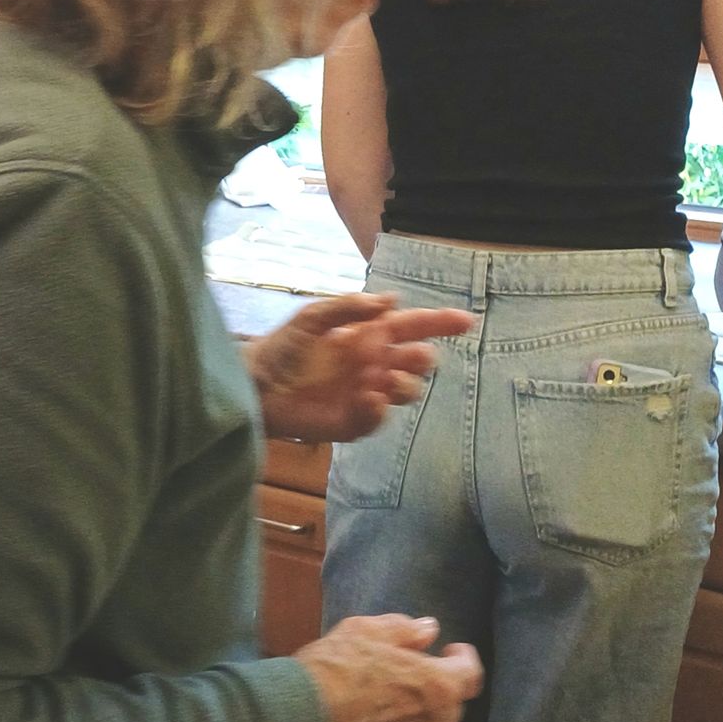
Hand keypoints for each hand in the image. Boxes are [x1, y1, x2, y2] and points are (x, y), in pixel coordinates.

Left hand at [248, 294, 473, 442]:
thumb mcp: (313, 317)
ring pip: (407, 391)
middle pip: (419, 361)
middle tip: (404, 357)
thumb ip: (350, 308)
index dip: (440, 323)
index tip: (466, 321)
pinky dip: (377, 409)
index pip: (412, 327)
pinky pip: (378, 418)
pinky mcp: (354, 421)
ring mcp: (367, 393)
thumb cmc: (283, 347)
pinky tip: (365, 398)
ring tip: (378, 379)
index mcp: (369, 335)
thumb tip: (393, 300)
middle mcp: (374, 364)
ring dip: (402, 385)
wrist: (256, 384)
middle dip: (420, 359)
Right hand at [295, 614, 483, 721]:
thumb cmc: (331, 671)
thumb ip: (404, 629)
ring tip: (380, 712)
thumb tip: (430, 629)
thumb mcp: (363, 631)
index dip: (462, 658)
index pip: (471, 673)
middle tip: (400, 679)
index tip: (449, 652)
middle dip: (432, 691)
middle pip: (448, 707)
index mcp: (439, 688)